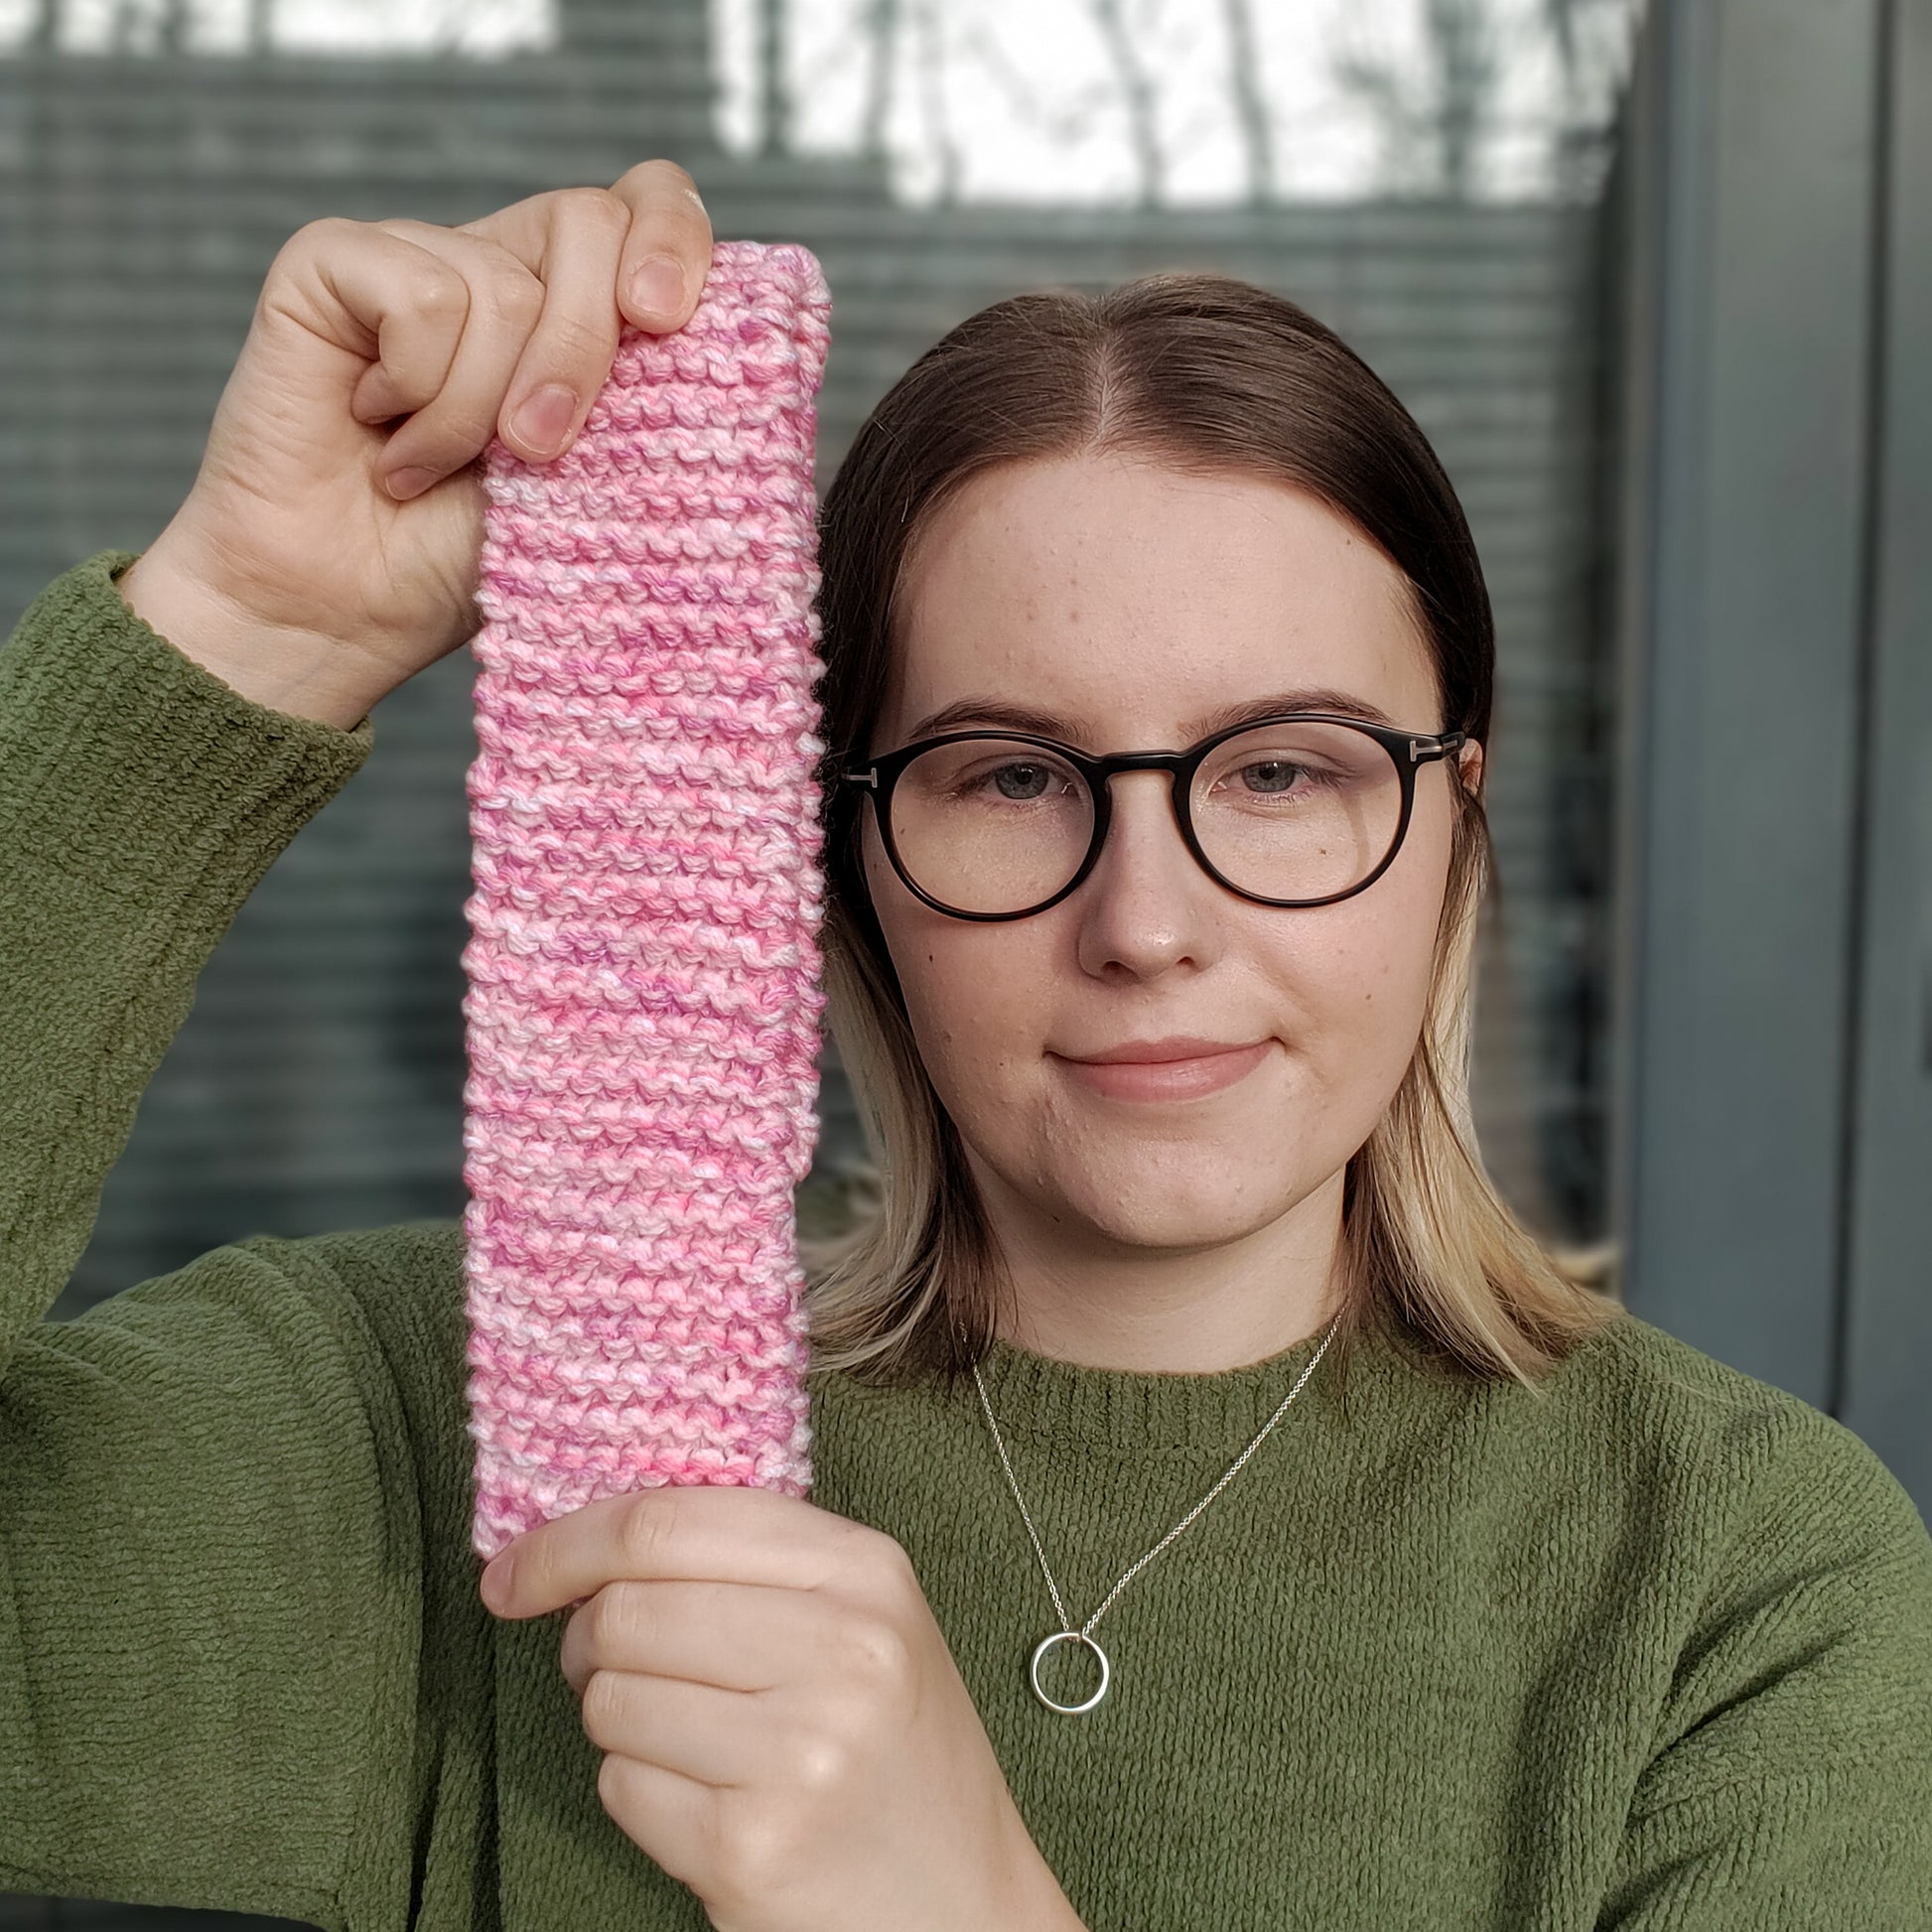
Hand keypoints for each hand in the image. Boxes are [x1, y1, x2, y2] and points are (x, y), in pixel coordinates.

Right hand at [116, 159, 714, 728]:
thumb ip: (655, 404)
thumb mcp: (599, 486)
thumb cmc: (475, 561)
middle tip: (534, 451)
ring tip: (431, 470)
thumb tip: (711, 342)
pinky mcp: (330, 263)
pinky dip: (415, 390)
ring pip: (503, 286)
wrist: (351, 614)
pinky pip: (418, 294)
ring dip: (477, 412)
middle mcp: (502, 263)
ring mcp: (416, 254)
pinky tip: (382, 437)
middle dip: (581, 351)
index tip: (665, 316)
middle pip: (587, 224)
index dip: (671, 237)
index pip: (649, 202)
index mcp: (580, 305)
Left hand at [478, 1484, 1080, 1931]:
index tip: (512, 1573)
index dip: (567, 1543)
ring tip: (695, 1744)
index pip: (669, 1522)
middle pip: (624, 1610)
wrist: (964, 1905)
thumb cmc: (892, 1750)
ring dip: (620, 1724)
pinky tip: (709, 1804)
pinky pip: (621, 1787)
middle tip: (624, 1672)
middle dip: (590, 1642)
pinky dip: (639, 1795)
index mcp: (865, 1568)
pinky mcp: (753, 1844)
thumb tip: (578, 1544)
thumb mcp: (861, 1619)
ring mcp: (801, 1750)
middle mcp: (844, 1647)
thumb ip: (748, 1560)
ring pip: (610, 1699)